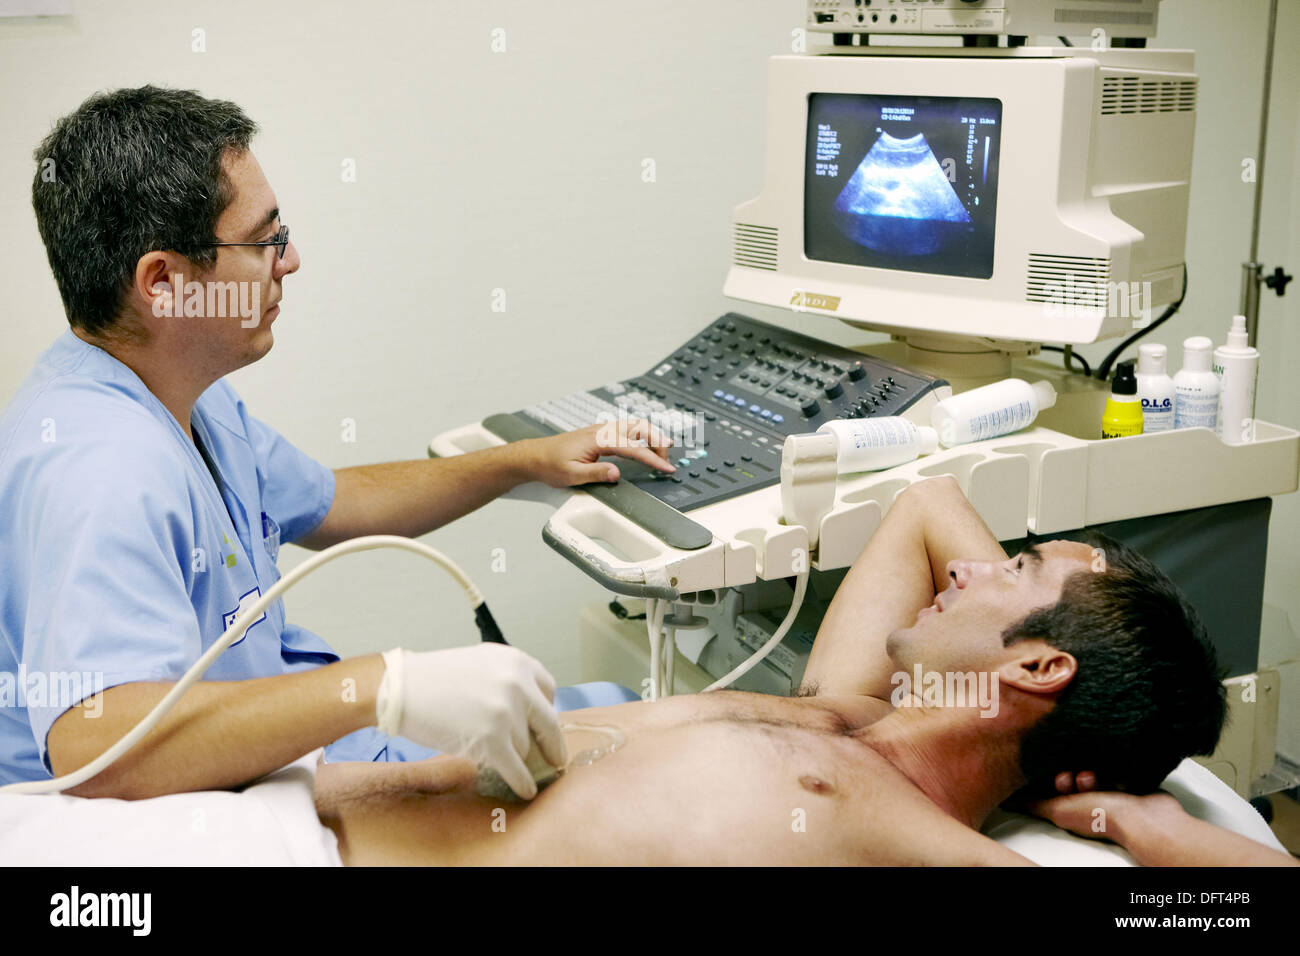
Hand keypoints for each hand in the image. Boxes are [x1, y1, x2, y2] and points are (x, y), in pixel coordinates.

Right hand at [375, 644, 566, 799]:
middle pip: (547, 722)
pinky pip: (516, 768)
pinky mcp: (491, 740)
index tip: (543, 724)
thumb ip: (509, 680)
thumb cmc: (434, 678)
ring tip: (499, 758)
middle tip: (555, 757)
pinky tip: (526, 789)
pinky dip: (522, 782)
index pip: (548, 690)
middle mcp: (517, 684)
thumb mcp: (482, 663)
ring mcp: (505, 713)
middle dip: (552, 743)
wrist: (400, 688)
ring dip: (514, 755)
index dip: (545, 710)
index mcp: (516, 661)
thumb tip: (530, 715)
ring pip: (525, 746)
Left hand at [525, 419, 674, 486]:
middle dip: (658, 442)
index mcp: (598, 439)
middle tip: (666, 461)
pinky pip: (627, 428)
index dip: (653, 459)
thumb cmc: (550, 464)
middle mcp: (602, 430)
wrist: (535, 456)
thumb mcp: (572, 475)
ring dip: (651, 436)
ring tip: (661, 453)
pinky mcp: (601, 432)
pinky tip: (644, 445)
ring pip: (635, 425)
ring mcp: (602, 429)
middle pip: (640, 428)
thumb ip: (596, 473)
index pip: (633, 448)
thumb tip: (616, 473)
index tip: (665, 468)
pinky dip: (642, 435)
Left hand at [1022, 770, 1182, 844]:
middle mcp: (1088, 797)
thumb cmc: (1101, 817)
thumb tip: (1007, 801)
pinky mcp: (1123, 776)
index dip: (1055, 778)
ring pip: (1089, 765)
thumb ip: (1032, 804)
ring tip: (1097, 779)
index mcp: (1071, 805)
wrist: (1143, 816)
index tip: (1061, 778)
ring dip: (1091, 770)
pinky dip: (1109, 766)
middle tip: (1080, 778)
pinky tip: (1114, 775)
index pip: (1054, 781)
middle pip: (1071, 772)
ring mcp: (1107, 787)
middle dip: (1072, 773)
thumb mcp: (1057, 810)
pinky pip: (1109, 761)